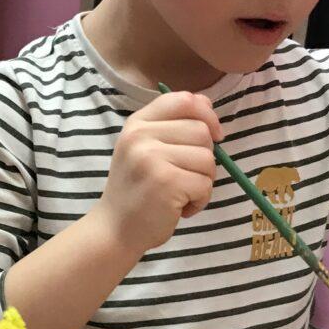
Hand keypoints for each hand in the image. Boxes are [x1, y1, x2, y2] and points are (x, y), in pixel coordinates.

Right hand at [91, 90, 222, 256]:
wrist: (115, 229)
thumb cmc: (137, 190)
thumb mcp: (145, 149)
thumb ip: (172, 126)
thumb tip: (209, 108)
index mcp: (137, 123)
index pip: (183, 99)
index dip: (207, 114)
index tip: (213, 136)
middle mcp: (141, 136)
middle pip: (201, 131)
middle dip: (205, 157)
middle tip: (186, 177)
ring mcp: (152, 158)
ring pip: (207, 159)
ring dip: (203, 181)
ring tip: (181, 194)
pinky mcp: (166, 182)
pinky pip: (205, 184)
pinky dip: (200, 200)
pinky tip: (181, 207)